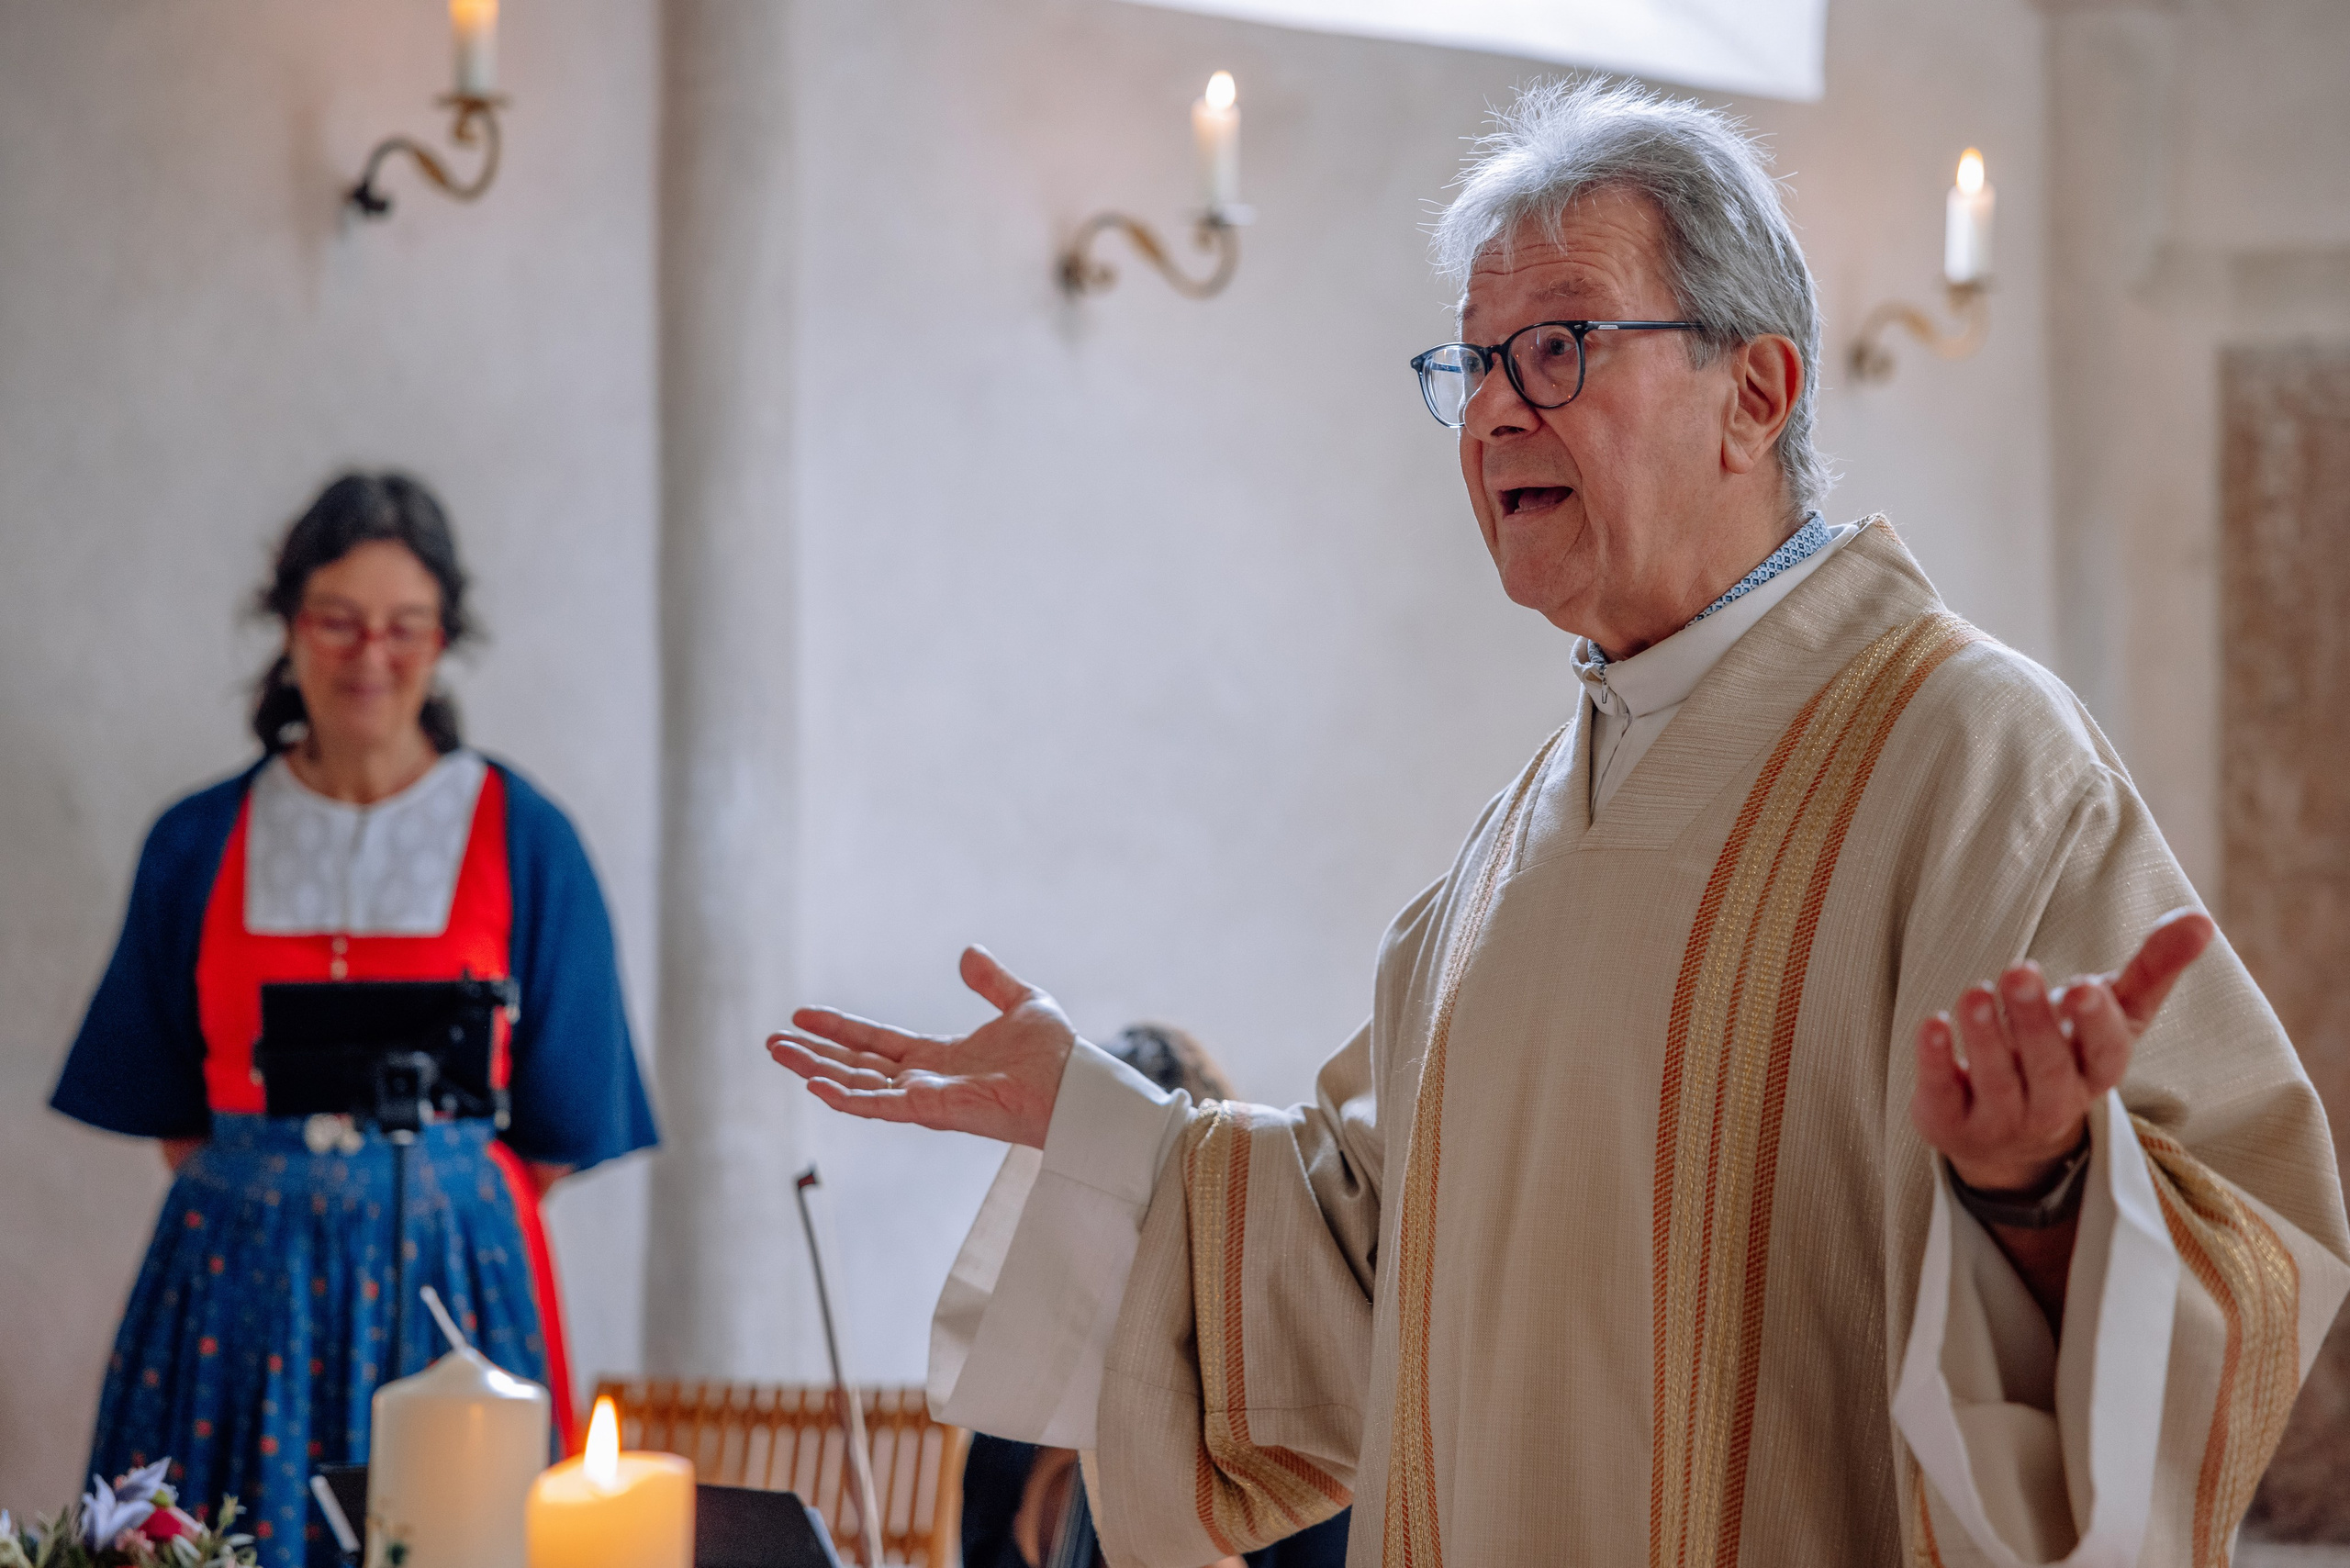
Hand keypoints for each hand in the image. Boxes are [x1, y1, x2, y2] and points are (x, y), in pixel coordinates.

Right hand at [767, 946, 1076, 1148]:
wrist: (1078, 1082)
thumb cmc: (1058, 1054)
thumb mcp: (1022, 1001)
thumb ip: (992, 981)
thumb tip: (969, 952)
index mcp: (940, 1056)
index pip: (876, 1042)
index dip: (840, 1028)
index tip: (804, 1015)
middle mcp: (925, 1079)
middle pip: (855, 1065)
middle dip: (813, 1054)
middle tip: (772, 1041)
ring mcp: (926, 1097)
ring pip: (857, 1085)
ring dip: (816, 1070)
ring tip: (778, 1053)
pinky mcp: (933, 1110)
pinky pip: (880, 1105)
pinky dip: (846, 1097)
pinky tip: (815, 1083)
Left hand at [1912, 908, 2216, 1193]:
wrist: (2009, 1135)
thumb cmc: (2069, 1052)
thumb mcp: (2113, 1012)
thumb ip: (2153, 967)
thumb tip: (2203, 918)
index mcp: (2097, 1072)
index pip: (2104, 1053)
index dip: (2094, 1023)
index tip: (2084, 986)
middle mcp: (2054, 1102)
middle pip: (2047, 1066)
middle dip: (2034, 1022)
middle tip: (2019, 970)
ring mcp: (2000, 1118)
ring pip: (1996, 1080)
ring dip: (1985, 1035)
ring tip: (1975, 992)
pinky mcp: (1949, 1120)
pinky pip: (1942, 1091)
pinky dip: (1935, 1059)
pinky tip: (1932, 1022)